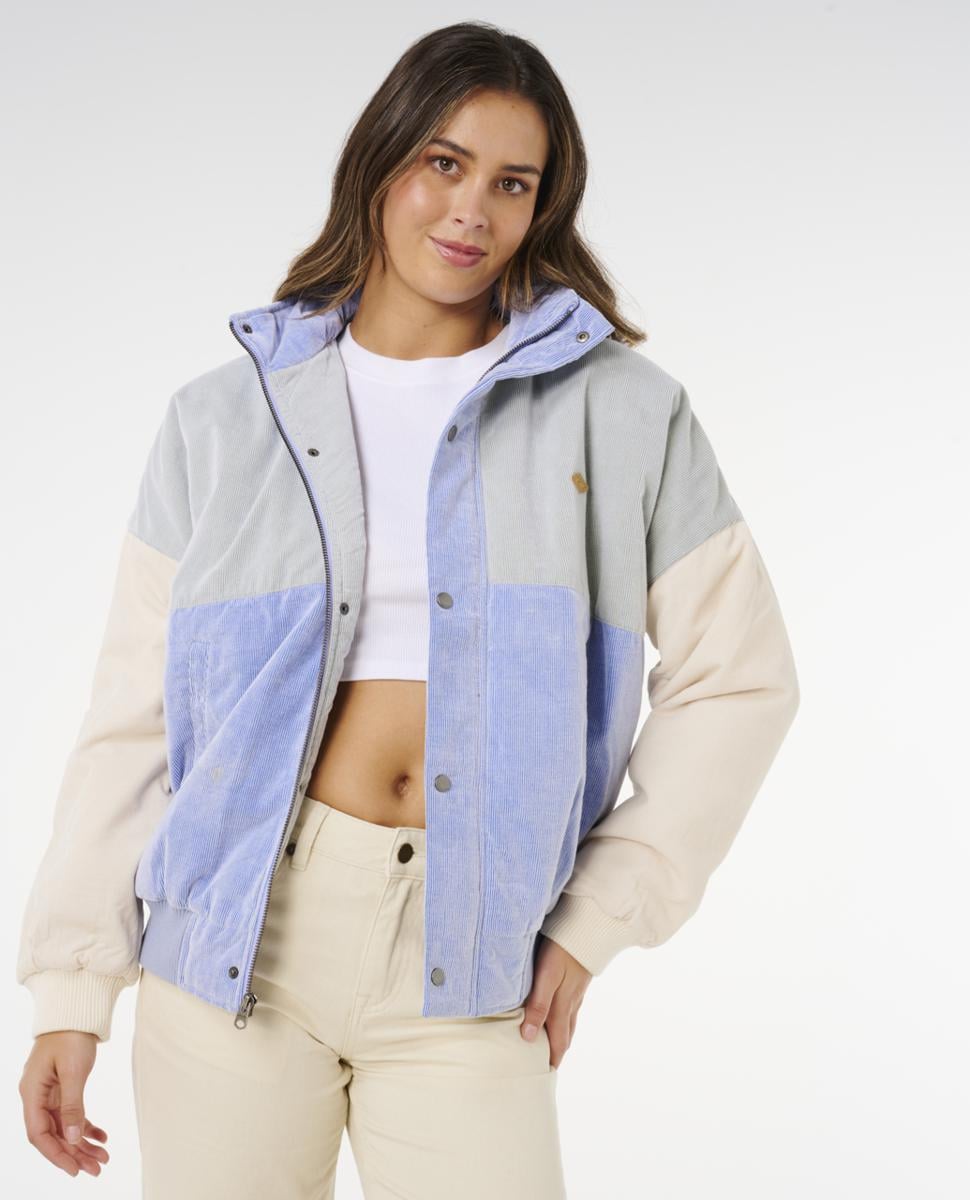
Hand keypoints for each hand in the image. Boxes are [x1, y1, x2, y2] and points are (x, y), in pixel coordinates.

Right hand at [19, 1031, 109, 1176]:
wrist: (76, 1010)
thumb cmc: (71, 1035)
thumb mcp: (74, 1071)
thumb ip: (73, 1106)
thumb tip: (73, 1139)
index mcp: (31, 1093)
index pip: (39, 1134)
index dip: (56, 1154)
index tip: (75, 1170)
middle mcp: (37, 1096)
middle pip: (53, 1134)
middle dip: (74, 1154)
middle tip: (98, 1168)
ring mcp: (49, 1093)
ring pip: (64, 1127)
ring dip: (82, 1143)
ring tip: (103, 1157)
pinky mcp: (62, 1088)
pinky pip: (72, 1114)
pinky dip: (86, 1126)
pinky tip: (102, 1136)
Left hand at [519, 934, 592, 1068]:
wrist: (588, 927)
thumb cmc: (563, 950)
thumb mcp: (547, 977)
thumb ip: (538, 1006)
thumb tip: (527, 1038)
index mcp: (562, 1006)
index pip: (556, 1040)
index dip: (551, 1058)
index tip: (544, 1075)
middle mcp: (572, 1003)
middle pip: (565, 1034)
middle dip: (557, 1052)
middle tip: (548, 1068)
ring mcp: (577, 991)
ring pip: (569, 1021)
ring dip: (562, 1037)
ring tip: (554, 1048)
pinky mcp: (578, 980)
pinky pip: (571, 1007)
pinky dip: (565, 1019)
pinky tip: (562, 1014)